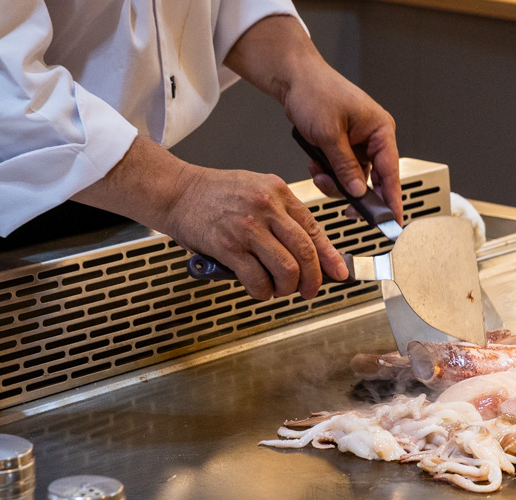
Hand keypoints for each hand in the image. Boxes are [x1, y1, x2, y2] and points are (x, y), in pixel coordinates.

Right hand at [163, 166, 347, 299]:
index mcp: (278, 192)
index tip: (339, 272)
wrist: (177, 192)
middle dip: (313, 279)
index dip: (330, 256)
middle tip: (309, 291)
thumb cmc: (215, 194)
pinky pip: (257, 279)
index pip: (314, 229)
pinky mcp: (228, 247)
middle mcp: (266, 208)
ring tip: (279, 290)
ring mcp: (248, 228)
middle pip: (305, 252)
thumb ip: (282, 214)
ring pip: (286, 269)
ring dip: (287, 288)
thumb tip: (308, 249)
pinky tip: (259, 289)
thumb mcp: (257, 190)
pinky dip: (262, 292)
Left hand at [225, 16, 401, 222]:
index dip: (392, 199)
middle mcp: (373, 138)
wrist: (294, 78)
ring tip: (318, 172)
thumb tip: (358, 191)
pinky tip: (315, 165)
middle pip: (373, 180)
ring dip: (335, 183)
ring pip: (353, 179)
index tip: (394, 222)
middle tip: (346, 209)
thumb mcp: (329, 134)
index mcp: (380, 130)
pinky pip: (341, 172)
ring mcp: (358, 144)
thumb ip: (345, 166)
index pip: (391, 172)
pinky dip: (327, 174)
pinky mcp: (343, 147)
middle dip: (354, 192)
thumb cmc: (315, 92)